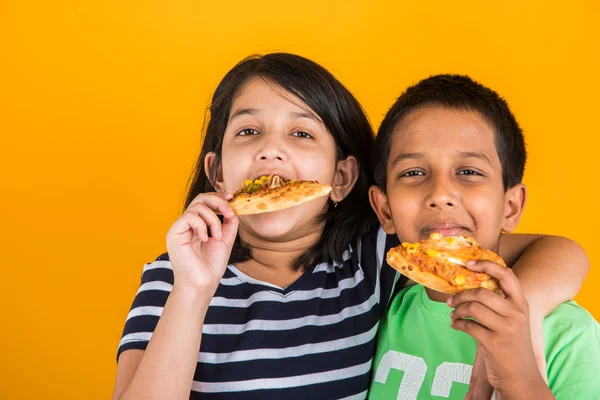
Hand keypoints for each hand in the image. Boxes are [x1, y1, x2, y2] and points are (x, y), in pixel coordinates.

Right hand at [166, 192, 237, 293]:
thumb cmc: (211, 265)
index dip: (218, 198)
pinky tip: (205, 239)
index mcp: (197, 225)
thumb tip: (233, 207)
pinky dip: (202, 225)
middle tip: (229, 212)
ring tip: (217, 236)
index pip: (205, 202)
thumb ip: (229, 223)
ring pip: (197, 207)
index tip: (231, 198)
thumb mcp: (225, 239)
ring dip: (213, 219)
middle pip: (200, 199)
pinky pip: (189, 217)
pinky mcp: (174, 233)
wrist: (202, 283)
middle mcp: (187, 224)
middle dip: (218, 202)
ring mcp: (179, 228)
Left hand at [448, 261, 549, 398]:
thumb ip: (500, 305)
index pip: (507, 275)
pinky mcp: (494, 344)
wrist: (522, 379)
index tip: (468, 264)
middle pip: (482, 292)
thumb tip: (470, 288)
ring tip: (453, 315)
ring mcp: (506, 329)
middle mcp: (516, 314)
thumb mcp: (514, 322)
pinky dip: (457, 324)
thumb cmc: (513, 347)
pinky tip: (456, 326)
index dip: (487, 265)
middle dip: (461, 295)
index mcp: (521, 305)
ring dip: (457, 311)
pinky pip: (468, 326)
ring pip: (473, 308)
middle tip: (450, 301)